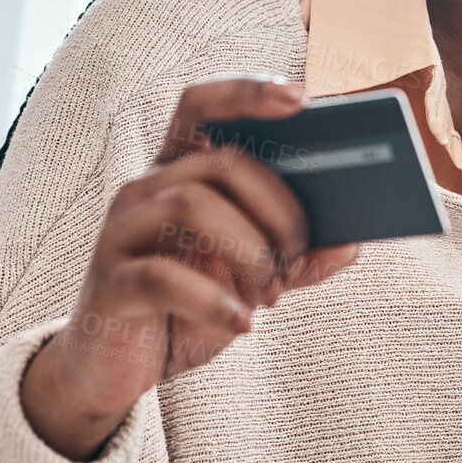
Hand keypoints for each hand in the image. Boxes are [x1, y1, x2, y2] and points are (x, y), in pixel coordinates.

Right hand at [21, 75, 360, 458]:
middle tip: (297, 257)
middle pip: (222, 162)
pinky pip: (164, 276)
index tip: (301, 97)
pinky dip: (214, 299)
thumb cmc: (189, 309)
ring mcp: (120, 232)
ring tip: (268, 295)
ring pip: (194, 205)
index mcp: (181, 172)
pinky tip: (241, 322)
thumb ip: (299, 258)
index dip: (246, 92)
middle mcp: (146, 189)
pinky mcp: (109, 284)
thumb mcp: (253, 279)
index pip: (203, 105)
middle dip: (278, 209)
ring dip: (251, 251)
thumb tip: (352, 243)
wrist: (121, 371)